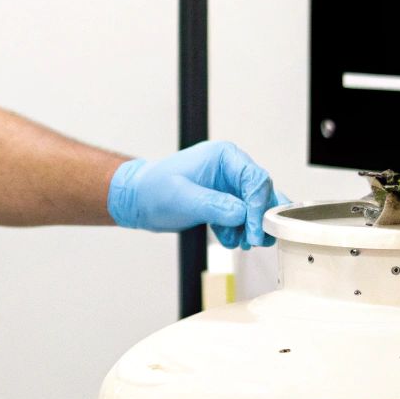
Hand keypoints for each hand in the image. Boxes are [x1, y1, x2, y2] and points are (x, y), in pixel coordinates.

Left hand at [108, 140, 288, 248]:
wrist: (138, 199)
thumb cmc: (153, 189)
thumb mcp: (181, 197)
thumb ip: (213, 205)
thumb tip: (242, 214)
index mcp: (224, 156)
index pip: (255, 179)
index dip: (259, 206)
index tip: (254, 229)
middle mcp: (231, 169)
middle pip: (261, 193)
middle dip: (258, 219)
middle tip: (254, 240)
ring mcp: (229, 186)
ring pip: (255, 208)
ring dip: (250, 228)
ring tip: (239, 242)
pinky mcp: (225, 202)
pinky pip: (243, 218)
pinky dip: (239, 231)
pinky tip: (227, 239)